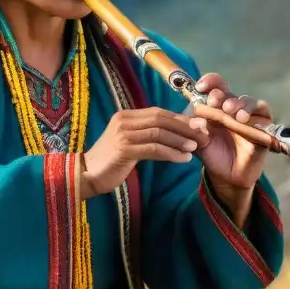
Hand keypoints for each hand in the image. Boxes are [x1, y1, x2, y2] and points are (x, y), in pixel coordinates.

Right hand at [80, 107, 209, 198]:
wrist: (86, 176)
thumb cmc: (110, 162)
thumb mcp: (129, 143)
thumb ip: (146, 135)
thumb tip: (173, 133)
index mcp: (126, 116)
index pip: (158, 112)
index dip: (180, 118)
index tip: (199, 124)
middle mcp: (124, 120)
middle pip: (161, 119)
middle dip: (184, 126)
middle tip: (204, 134)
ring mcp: (123, 134)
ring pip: (159, 133)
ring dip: (180, 140)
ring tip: (196, 147)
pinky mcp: (124, 149)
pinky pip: (154, 149)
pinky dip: (171, 153)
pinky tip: (183, 159)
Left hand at [193, 73, 271, 195]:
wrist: (224, 175)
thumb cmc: (210, 152)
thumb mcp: (195, 137)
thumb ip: (191, 125)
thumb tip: (195, 114)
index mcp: (216, 105)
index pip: (216, 85)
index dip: (210, 81)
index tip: (201, 87)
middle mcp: (233, 108)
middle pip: (232, 93)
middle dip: (223, 95)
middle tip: (215, 103)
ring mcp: (249, 118)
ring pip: (251, 102)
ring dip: (242, 105)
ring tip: (235, 115)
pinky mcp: (263, 130)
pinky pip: (265, 118)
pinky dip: (258, 117)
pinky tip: (249, 122)